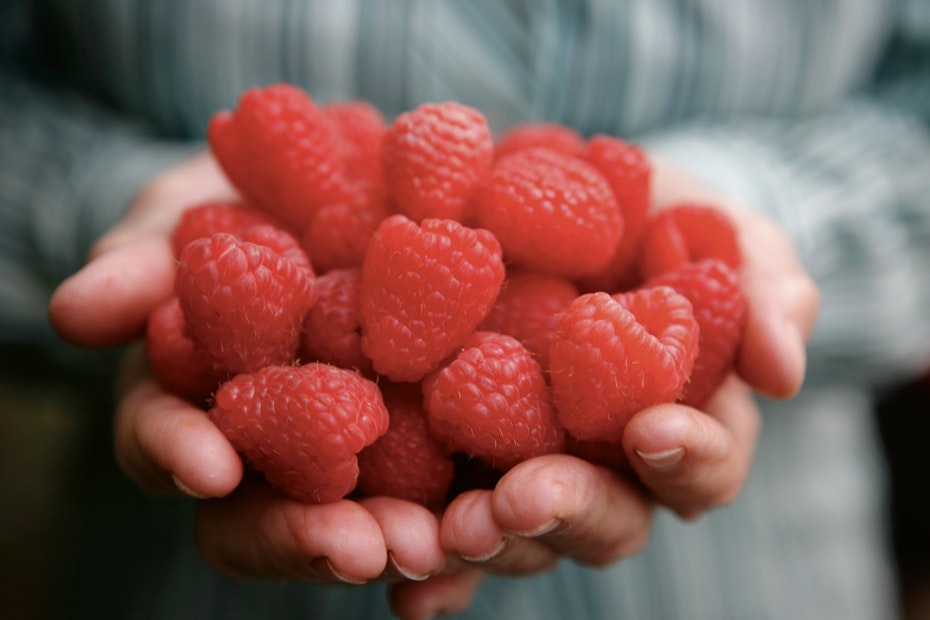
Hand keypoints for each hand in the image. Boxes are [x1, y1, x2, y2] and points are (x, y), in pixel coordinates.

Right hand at [46, 153, 458, 618]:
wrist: (340, 185)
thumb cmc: (245, 203)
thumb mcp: (186, 214)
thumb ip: (143, 261)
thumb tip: (76, 311)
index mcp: (195, 398)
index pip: (171, 441)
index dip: (177, 453)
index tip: (210, 465)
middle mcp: (266, 443)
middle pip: (265, 512)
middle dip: (300, 535)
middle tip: (355, 548)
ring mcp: (344, 448)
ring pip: (354, 516)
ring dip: (387, 540)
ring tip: (434, 544)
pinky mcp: (420, 434)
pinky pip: (436, 487)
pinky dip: (454, 516)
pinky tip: (488, 527)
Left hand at [423, 154, 819, 600]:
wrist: (578, 201)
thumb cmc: (665, 222)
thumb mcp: (722, 231)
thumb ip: (761, 282)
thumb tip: (782, 372)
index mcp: (684, 420)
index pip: (704, 465)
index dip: (690, 459)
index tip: (653, 431)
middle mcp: (610, 465)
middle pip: (606, 519)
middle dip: (569, 512)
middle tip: (521, 499)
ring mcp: (535, 467)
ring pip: (524, 533)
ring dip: (489, 542)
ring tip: (447, 530)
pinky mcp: (466, 458)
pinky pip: (446, 522)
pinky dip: (430, 560)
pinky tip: (405, 576)